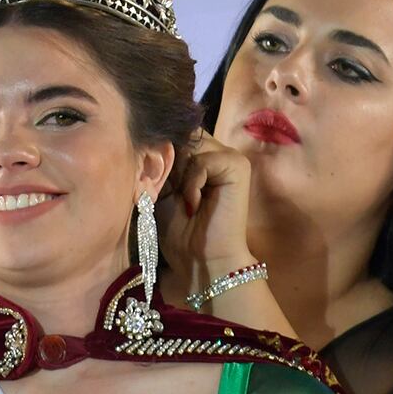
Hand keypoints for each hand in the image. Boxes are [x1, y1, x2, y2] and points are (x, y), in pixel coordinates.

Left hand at [162, 129, 257, 294]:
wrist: (200, 259)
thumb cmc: (179, 230)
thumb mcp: (160, 189)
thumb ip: (161, 161)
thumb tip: (156, 136)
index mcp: (200, 156)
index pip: (176, 134)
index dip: (160, 151)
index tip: (153, 180)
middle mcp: (217, 152)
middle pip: (184, 135)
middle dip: (168, 162)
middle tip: (168, 192)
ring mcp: (229, 157)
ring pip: (191, 145)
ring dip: (179, 174)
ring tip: (183, 200)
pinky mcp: (238, 166)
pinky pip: (203, 160)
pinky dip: (192, 183)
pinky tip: (194, 204)